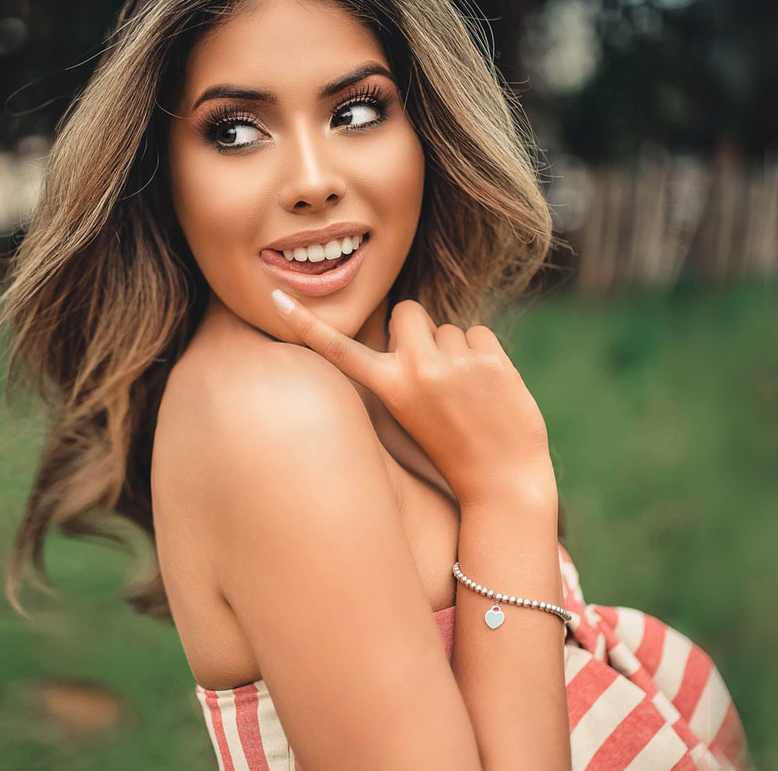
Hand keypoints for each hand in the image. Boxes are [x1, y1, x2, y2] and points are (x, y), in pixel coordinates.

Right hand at [269, 290, 554, 506]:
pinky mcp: (490, 359)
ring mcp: (455, 362)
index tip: (275, 297)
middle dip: (418, 329)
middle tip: (434, 369)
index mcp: (389, 389)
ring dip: (456, 349)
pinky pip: (478, 332)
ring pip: (448, 326)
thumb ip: (404, 371)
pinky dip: (484, 353)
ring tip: (466, 392)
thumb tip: (408, 322)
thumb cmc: (453, 449)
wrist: (503, 480)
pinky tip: (489, 387)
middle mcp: (417, 370)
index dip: (305, 324)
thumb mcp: (412, 415)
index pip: (340, 350)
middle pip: (408, 311)